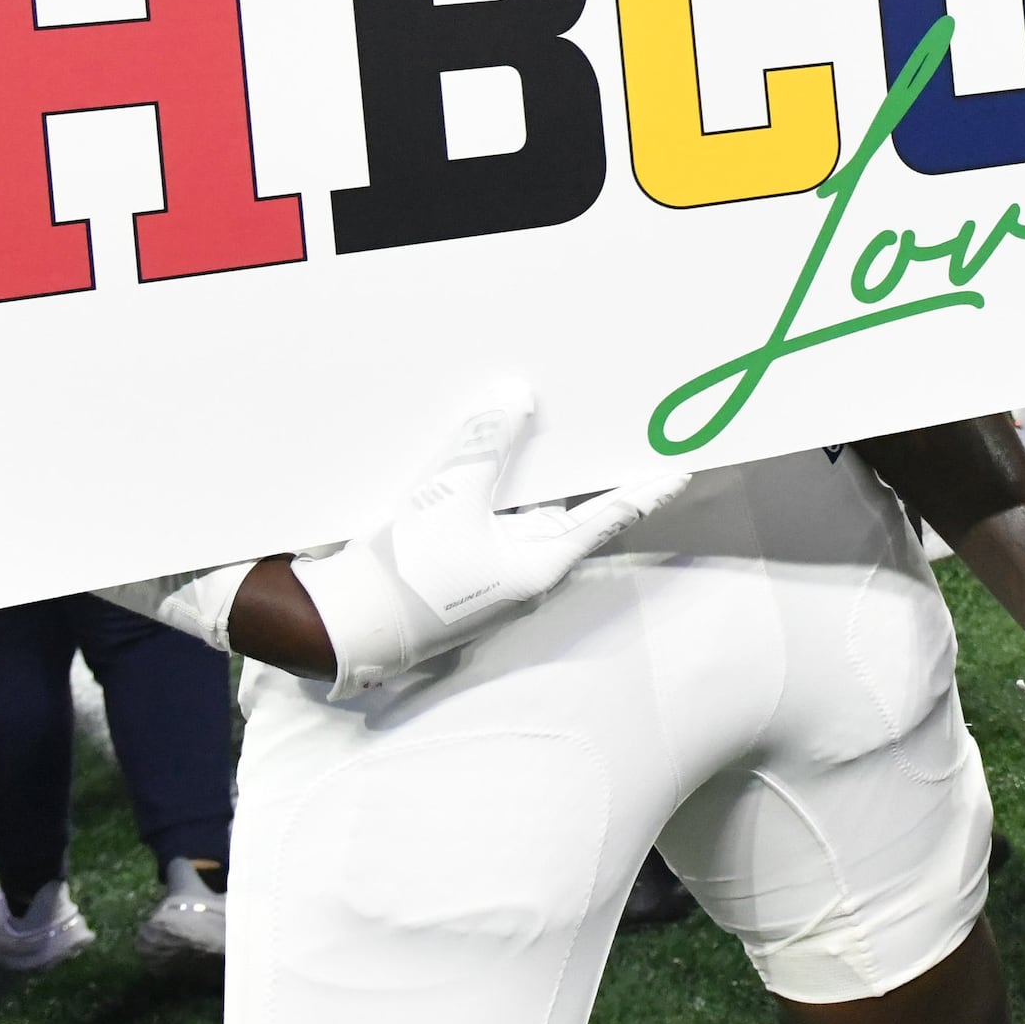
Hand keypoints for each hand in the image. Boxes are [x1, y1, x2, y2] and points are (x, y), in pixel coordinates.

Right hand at [292, 385, 696, 693]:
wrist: (340, 624)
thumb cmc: (403, 577)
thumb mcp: (449, 496)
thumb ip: (487, 445)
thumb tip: (517, 399)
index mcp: (543, 563)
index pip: (613, 514)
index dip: (649, 485)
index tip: (684, 464)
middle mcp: (527, 569)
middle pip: (570, 504)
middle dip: (584, 462)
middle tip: (610, 420)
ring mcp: (493, 569)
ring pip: (525, 507)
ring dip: (532, 470)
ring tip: (546, 420)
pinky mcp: (460, 563)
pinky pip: (490, 515)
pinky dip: (495, 484)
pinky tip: (486, 450)